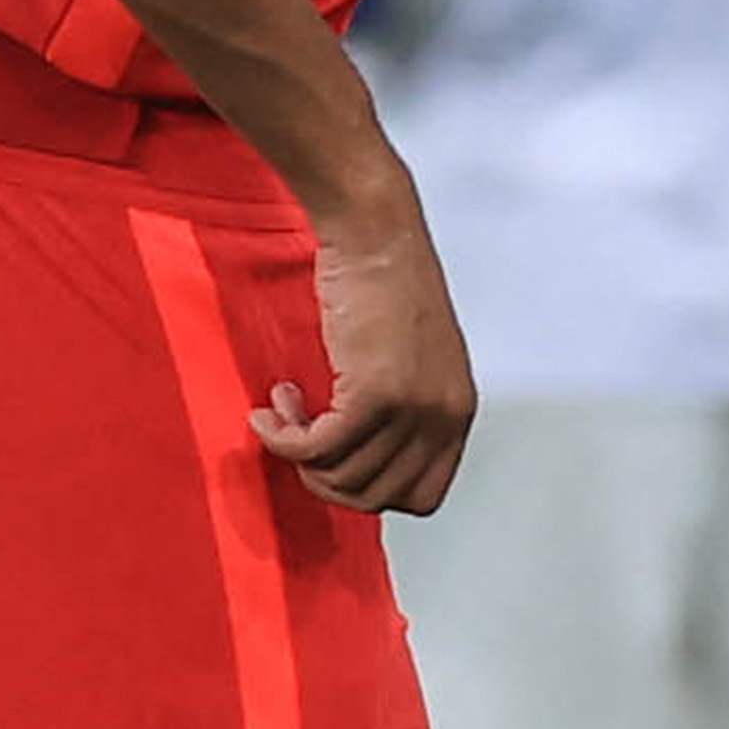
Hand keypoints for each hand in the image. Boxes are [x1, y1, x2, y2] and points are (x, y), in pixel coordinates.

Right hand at [252, 189, 472, 515]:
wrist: (374, 231)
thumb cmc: (384, 281)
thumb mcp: (412, 359)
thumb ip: (402, 412)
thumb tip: (357, 461)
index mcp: (457, 412)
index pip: (422, 496)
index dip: (370, 488)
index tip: (338, 456)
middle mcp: (443, 416)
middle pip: (374, 497)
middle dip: (325, 477)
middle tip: (301, 433)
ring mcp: (413, 408)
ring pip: (341, 477)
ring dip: (298, 451)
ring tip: (286, 407)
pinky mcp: (375, 394)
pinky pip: (317, 448)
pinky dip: (283, 439)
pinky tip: (271, 408)